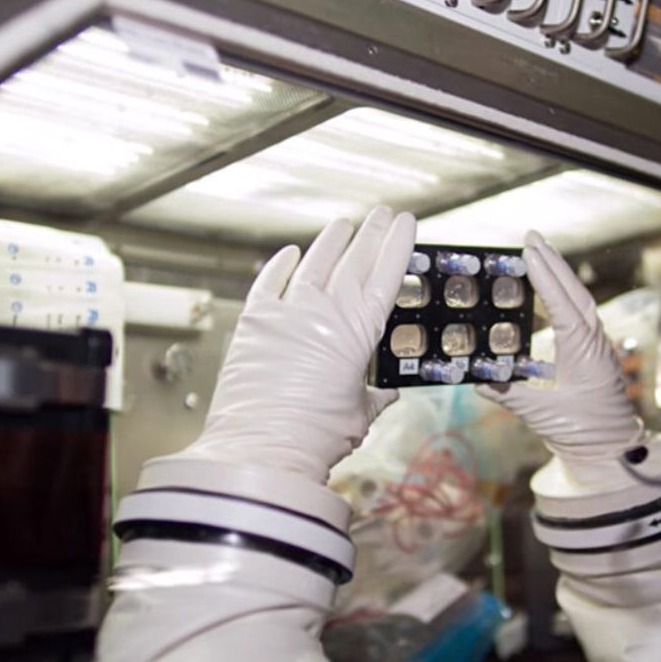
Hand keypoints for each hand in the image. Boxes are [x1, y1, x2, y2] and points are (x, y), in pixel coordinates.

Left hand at [179, 206, 415, 484]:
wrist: (263, 448)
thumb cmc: (315, 437)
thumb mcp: (357, 416)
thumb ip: (373, 398)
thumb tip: (385, 396)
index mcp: (359, 331)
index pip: (386, 275)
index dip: (398, 245)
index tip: (407, 222)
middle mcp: (326, 311)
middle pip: (354, 260)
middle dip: (371, 233)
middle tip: (382, 213)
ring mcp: (287, 311)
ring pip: (316, 263)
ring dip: (332, 241)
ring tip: (343, 224)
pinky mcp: (254, 320)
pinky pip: (269, 282)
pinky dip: (280, 265)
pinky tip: (291, 253)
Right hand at [476, 231, 642, 481]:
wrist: (614, 449)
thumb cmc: (585, 432)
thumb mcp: (542, 414)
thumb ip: (509, 395)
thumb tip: (477, 381)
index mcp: (584, 352)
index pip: (562, 305)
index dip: (545, 277)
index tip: (530, 251)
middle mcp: (593, 342)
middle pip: (573, 291)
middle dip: (552, 262)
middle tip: (531, 237)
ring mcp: (596, 344)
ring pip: (578, 299)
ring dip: (558, 274)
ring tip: (538, 252)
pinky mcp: (592, 351)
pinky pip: (577, 313)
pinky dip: (562, 294)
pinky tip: (548, 289)